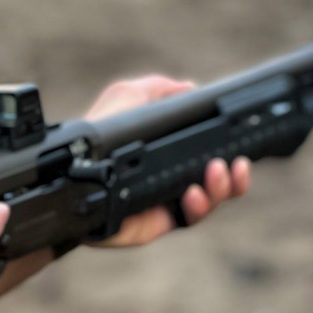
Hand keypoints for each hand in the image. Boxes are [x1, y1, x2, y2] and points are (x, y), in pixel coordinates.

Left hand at [84, 75, 251, 246]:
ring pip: (210, 204)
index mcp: (172, 154)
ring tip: (216, 172)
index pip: (213, 156)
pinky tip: (192, 193)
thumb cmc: (94, 135)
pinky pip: (186, 220)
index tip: (244, 147)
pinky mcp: (154, 224)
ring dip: (222, 189)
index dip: (233, 155)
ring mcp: (165, 204)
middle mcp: (173, 180)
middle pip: (220, 185)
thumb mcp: (127, 98)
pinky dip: (197, 207)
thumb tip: (189, 88)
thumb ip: (158, 89)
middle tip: (234, 164)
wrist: (68, 171)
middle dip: (235, 177)